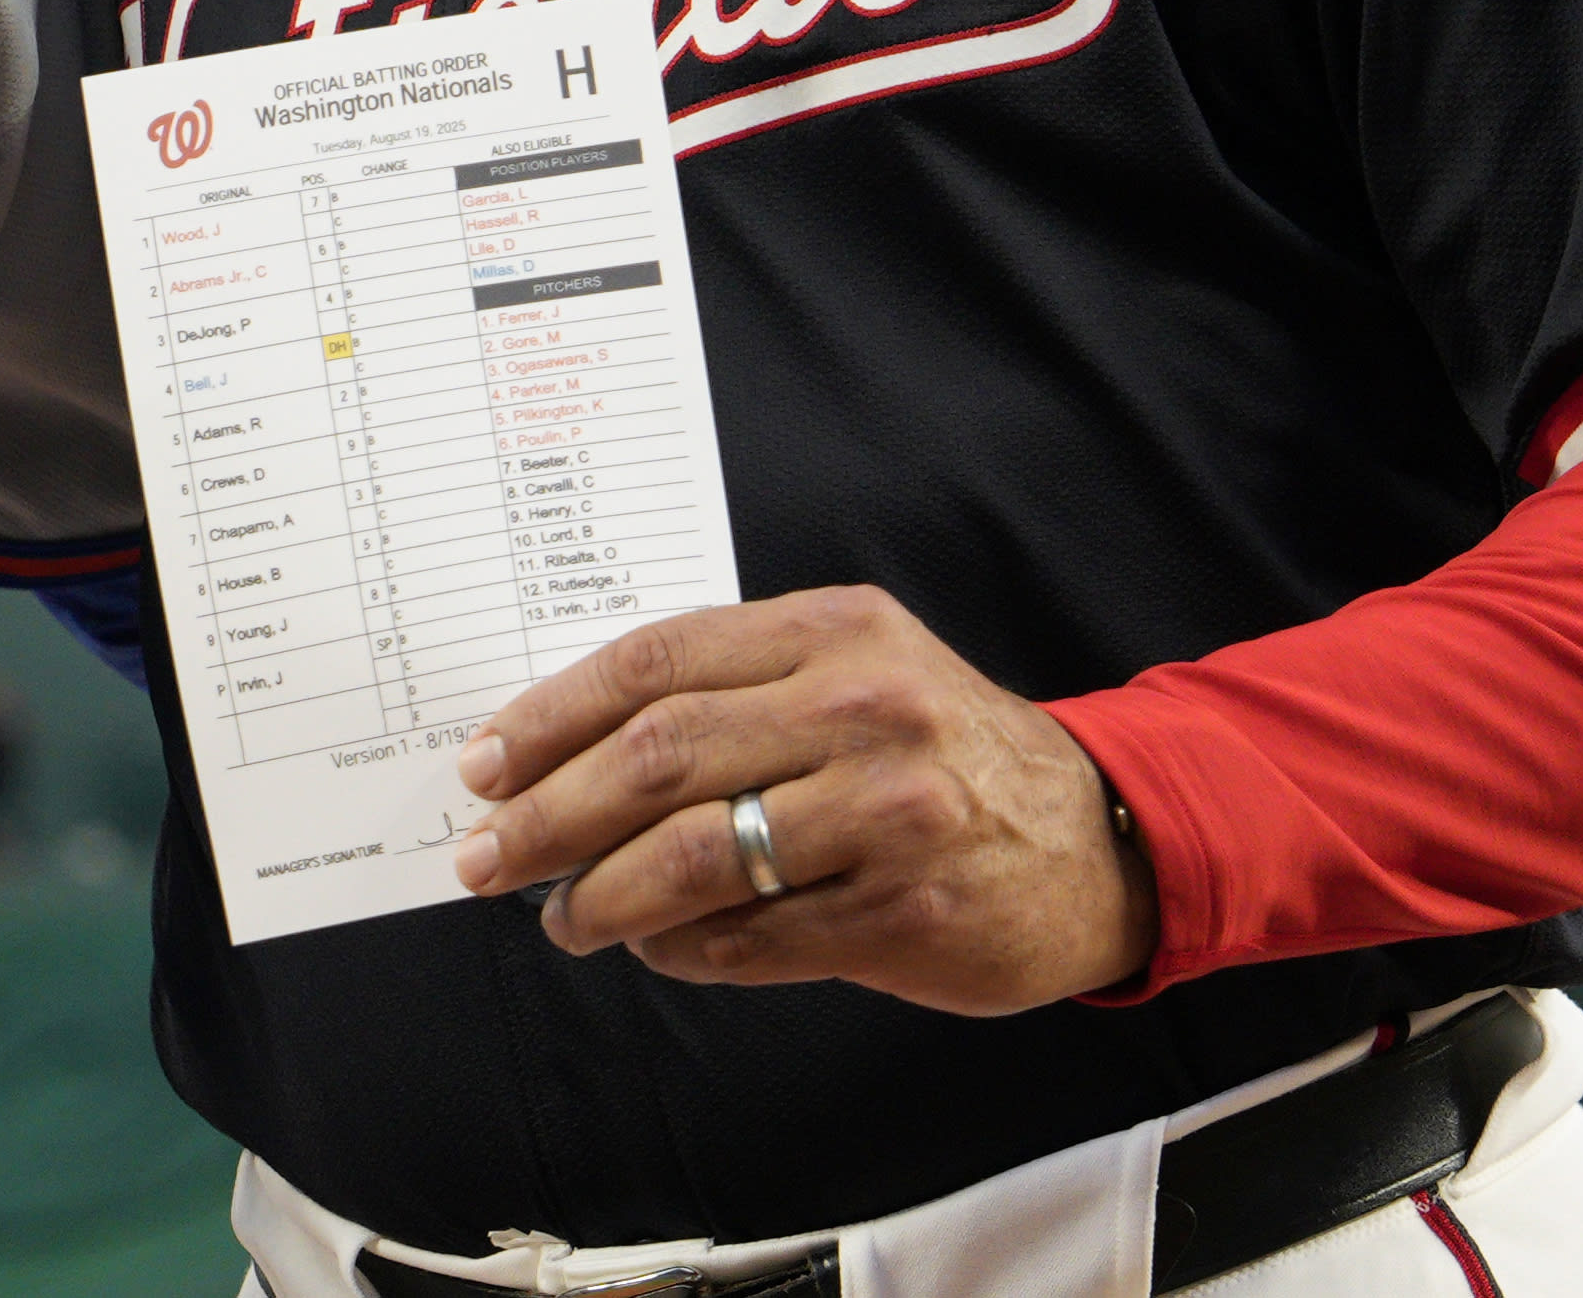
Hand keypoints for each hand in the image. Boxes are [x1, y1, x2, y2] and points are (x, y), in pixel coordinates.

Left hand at [446, 587, 1153, 1014]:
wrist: (1098, 837)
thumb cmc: (945, 752)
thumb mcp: (859, 671)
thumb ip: (735, 691)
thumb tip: (568, 753)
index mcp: (834, 631)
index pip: (656, 662)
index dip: (551, 717)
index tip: (485, 764)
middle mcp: (863, 708)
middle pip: (659, 756)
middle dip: (548, 814)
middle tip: (487, 857)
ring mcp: (889, 813)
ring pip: (697, 855)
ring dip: (604, 897)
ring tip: (564, 918)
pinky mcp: (905, 911)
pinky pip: (755, 938)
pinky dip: (685, 950)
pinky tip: (656, 949)